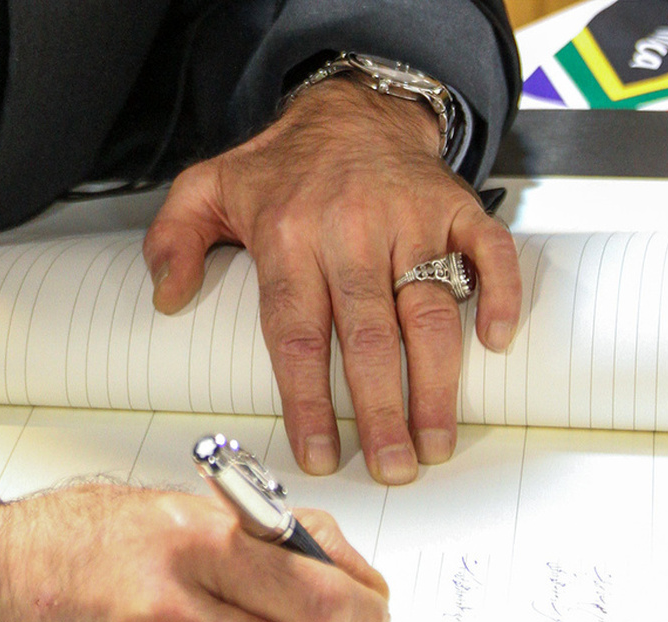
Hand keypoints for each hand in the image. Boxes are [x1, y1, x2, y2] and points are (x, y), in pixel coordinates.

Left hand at [144, 77, 520, 483]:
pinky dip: (500, 295)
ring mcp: (409, 217)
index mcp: (287, 234)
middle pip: (368, 336)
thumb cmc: (281, 166)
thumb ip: (173, 240)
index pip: (296, 333)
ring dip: (437, 383)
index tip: (320, 453)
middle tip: (391, 469)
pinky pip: (488, 252)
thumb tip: (167, 297)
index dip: (309, 400)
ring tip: (436, 442)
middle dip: (380, 412)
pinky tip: (497, 344)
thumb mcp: (206, 188)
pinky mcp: (455, 206)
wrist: (351, 107)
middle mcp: (350, 228)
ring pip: (429, 310)